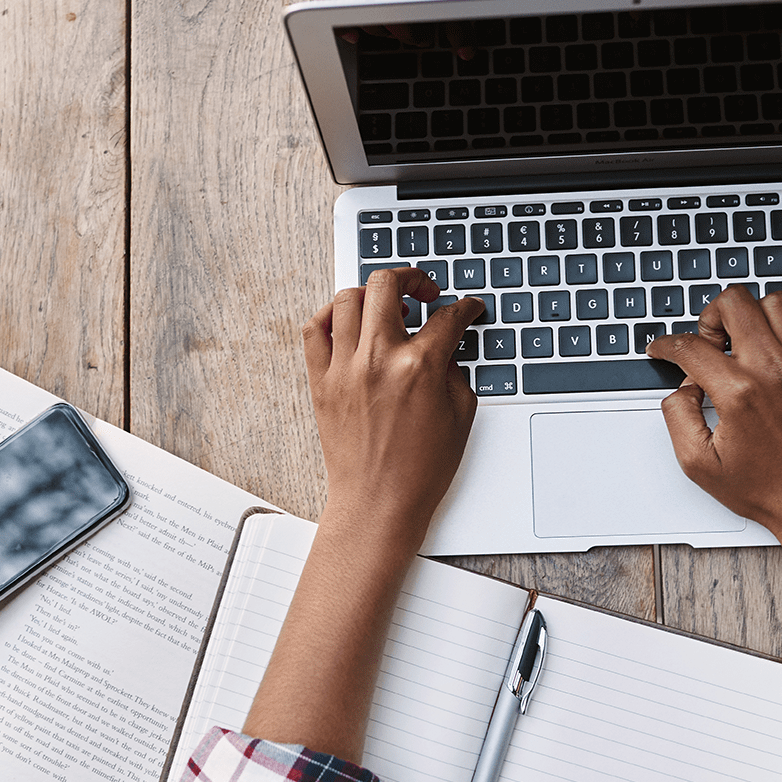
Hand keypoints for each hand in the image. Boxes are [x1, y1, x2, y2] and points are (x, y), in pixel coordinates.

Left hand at [303, 268, 484, 545]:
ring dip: (372, 294)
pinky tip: (348, 322)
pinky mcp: (321, 381)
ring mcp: (344, 368)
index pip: (448, 317)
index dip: (465, 308)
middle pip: (388, 284)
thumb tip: (445, 345)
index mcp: (420, 367)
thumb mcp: (460, 416)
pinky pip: (315, 329)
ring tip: (386, 308)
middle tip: (424, 292)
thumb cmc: (419, 470)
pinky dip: (330, 315)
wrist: (378, 504)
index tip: (467, 309)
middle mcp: (378, 359)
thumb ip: (455, 370)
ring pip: (348, 297)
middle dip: (413, 278)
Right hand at [646, 286, 781, 543]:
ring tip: (744, 339)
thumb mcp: (698, 464)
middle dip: (710, 318)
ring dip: (751, 313)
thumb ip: (677, 417)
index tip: (663, 350)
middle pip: (734, 303)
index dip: (666, 345)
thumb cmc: (767, 487)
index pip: (691, 346)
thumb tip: (681, 389)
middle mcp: (774, 371)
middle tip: (711, 345)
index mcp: (739, 394)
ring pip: (775, 301)